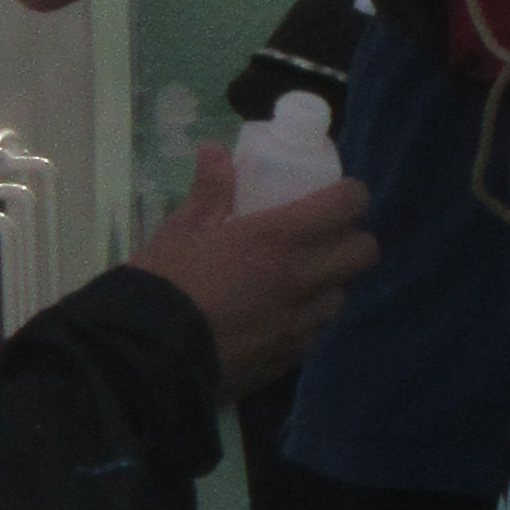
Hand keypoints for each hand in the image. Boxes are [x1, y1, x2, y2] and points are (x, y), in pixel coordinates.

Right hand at [135, 145, 377, 395]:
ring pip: (342, 295)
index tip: (337, 193)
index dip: (350, 195)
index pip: (348, 206)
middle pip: (365, 253)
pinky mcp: (289, 358)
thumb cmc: (163, 282)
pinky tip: (278, 316)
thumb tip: (216, 151)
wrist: (145, 356)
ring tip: (299, 279)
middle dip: (352, 239)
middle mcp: (302, 278)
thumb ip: (209, 190)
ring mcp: (300, 322)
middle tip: (325, 236)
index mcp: (279, 238)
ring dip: (330, 282)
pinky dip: (307, 319)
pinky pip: (316, 331)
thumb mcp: (181, 228)